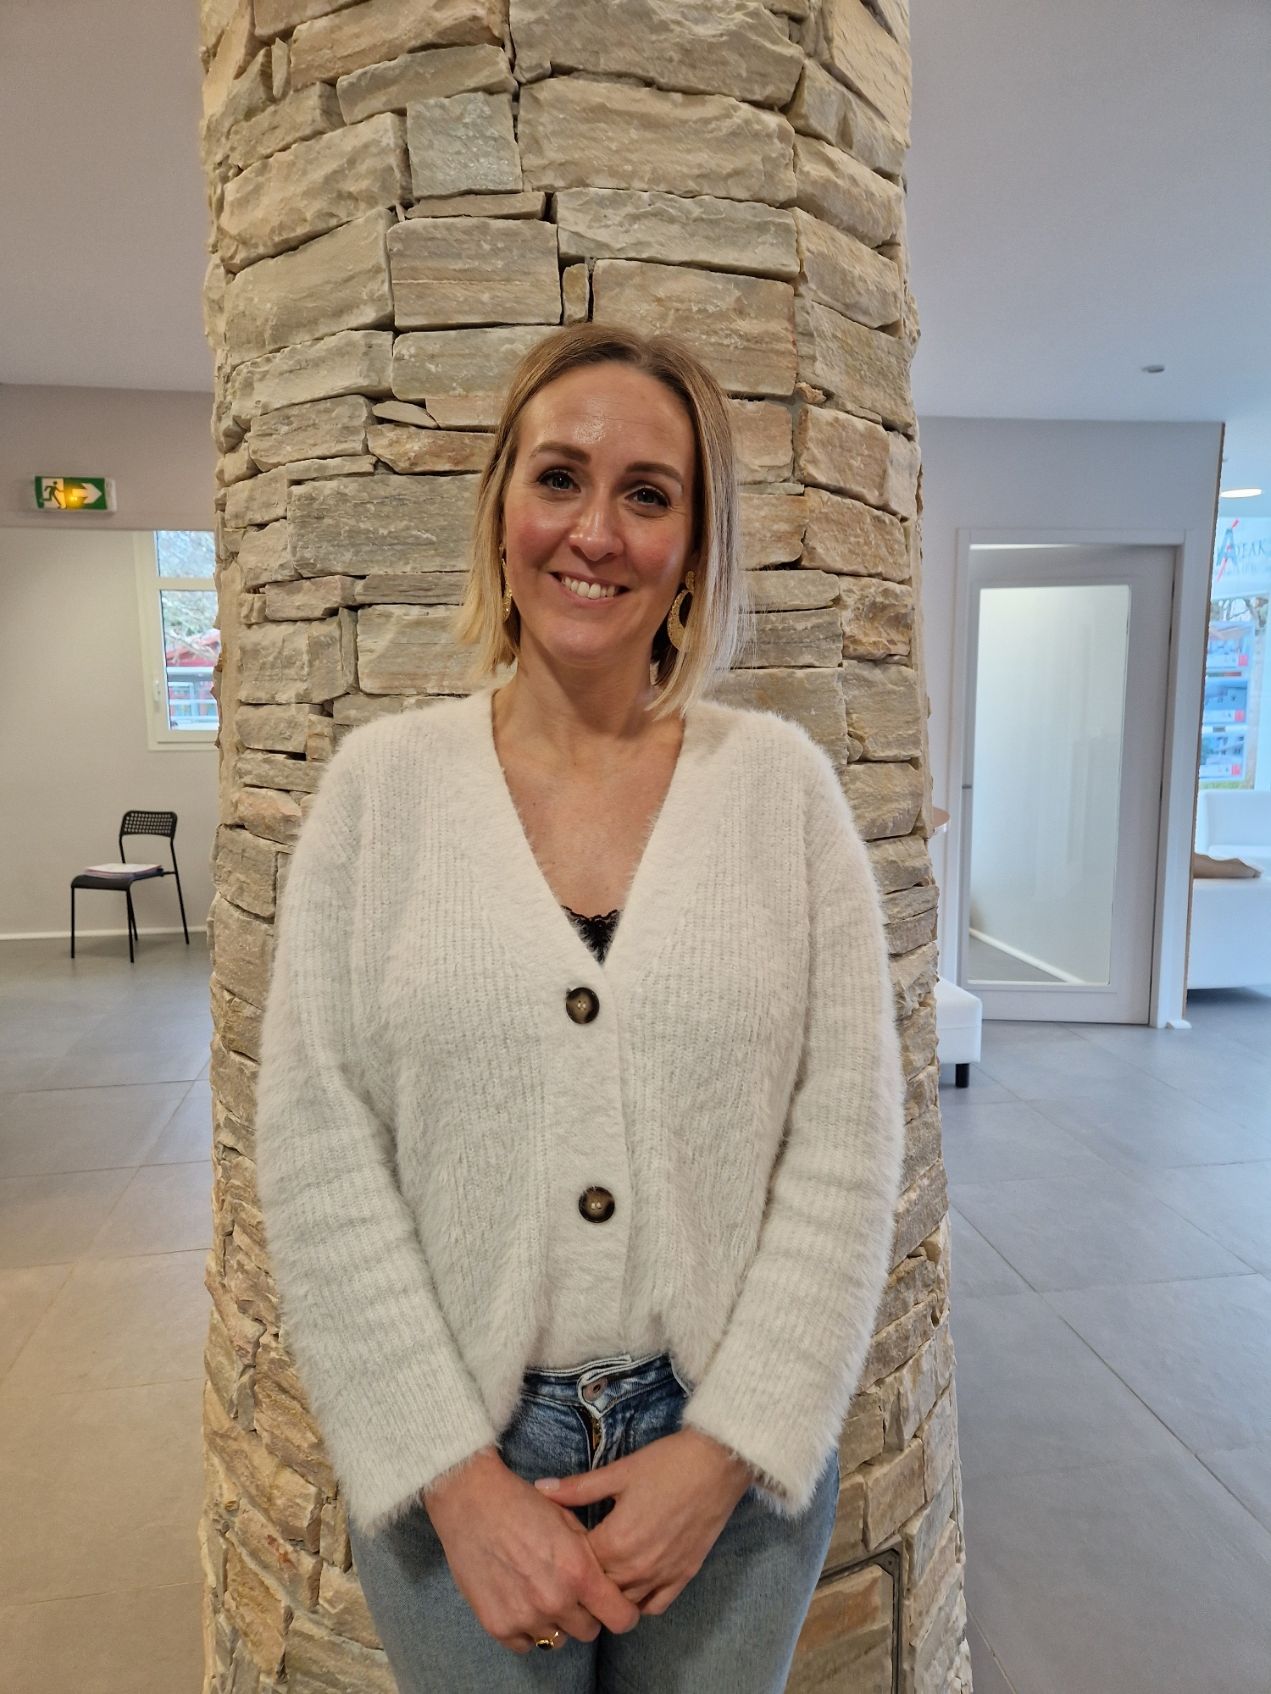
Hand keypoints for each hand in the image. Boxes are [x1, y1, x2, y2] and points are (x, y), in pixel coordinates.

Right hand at [422, 1448, 641, 1653]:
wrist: (472, 1501)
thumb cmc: (523, 1504)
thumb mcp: (569, 1520)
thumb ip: (590, 1556)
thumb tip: (606, 1582)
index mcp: (579, 1572)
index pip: (620, 1618)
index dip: (622, 1612)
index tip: (615, 1605)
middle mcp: (555, 1601)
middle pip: (588, 1631)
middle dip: (585, 1613)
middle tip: (570, 1591)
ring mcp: (525, 1617)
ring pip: (556, 1639)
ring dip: (554, 1621)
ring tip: (539, 1591)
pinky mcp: (497, 1625)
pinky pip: (525, 1644)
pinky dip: (526, 1628)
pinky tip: (519, 1601)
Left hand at [533, 1428, 753, 1614]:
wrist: (717, 1465)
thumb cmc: (666, 1464)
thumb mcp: (618, 1472)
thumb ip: (577, 1488)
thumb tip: (539, 1488)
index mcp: (615, 1543)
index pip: (577, 1567)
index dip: (565, 1557)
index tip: (560, 1545)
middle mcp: (636, 1569)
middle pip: (598, 1591)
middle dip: (585, 1580)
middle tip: (577, 1563)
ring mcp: (662, 1576)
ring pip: (625, 1605)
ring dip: (611, 1595)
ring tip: (602, 1577)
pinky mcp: (683, 1577)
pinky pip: (655, 1606)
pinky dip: (641, 1602)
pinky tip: (632, 1584)